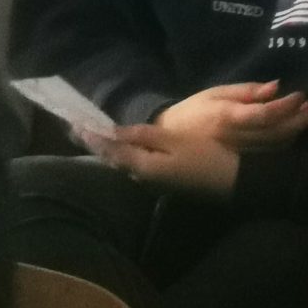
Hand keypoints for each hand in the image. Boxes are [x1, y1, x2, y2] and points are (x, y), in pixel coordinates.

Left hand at [82, 124, 241, 193]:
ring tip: (96, 136)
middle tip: (79, 129)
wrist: (233, 182)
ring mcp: (154, 182)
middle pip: (115, 160)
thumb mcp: (175, 141)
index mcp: (143, 166)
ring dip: (110, 151)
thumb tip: (114, 131)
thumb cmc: (205, 156)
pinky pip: (136, 166)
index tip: (74, 125)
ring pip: (125, 164)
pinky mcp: (164, 181)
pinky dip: (125, 156)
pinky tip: (124, 148)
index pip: (111, 150)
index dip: (93, 137)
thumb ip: (145, 136)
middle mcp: (143, 178)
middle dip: (97, 145)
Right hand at [155, 80, 307, 151]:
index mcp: (228, 118)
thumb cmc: (193, 112)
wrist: (169, 144)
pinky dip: (286, 142)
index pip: (265, 115)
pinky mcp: (241, 166)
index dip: (287, 106)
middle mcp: (237, 140)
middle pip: (277, 133)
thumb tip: (276, 86)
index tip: (304, 95)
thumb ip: (246, 91)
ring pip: (277, 146)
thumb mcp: (215, 93)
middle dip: (302, 120)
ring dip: (298, 131)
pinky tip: (296, 130)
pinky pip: (270, 154)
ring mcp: (240, 156)